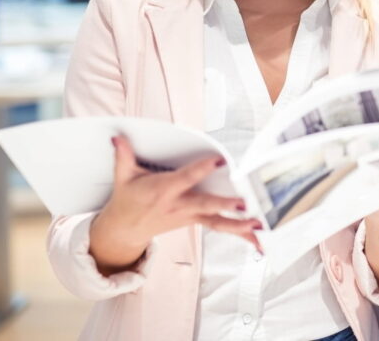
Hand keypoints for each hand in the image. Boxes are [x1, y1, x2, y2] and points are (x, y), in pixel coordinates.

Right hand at [89, 135, 260, 274]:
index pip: (186, 178)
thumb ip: (124, 155)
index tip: (219, 160)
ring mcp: (189, 217)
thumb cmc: (128, 199)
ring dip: (239, 226)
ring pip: (217, 222)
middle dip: (225, 205)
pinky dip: (240, 234)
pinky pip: (219, 227)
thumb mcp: (123, 177)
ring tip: (260, 225)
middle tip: (244, 203)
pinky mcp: (195, 222)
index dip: (202, 169)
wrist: (124, 230)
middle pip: (205, 206)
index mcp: (164, 191)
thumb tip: (118, 137)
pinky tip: (258, 241)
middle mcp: (179, 206)